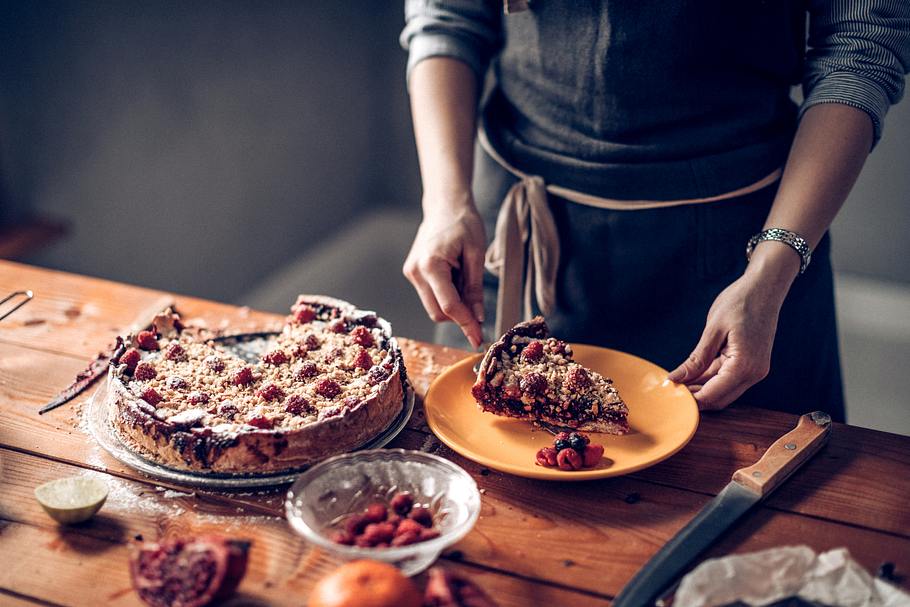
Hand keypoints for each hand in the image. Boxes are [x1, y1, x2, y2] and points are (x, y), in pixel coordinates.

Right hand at [403, 197, 485, 347]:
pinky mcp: (413, 274)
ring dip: (453, 305)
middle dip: (459, 315)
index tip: (479, 338)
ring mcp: (411, 273)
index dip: (465, 324)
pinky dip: (447, 296)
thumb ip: (475, 289)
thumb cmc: (463, 224)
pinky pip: (431, 296)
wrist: (445, 205)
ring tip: (466, 280)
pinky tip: (456, 278)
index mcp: (430, 265)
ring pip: (434, 307)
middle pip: (438, 312)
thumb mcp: (476, 255)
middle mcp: (416, 272)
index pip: (449, 305)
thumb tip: (478, 318)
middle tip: (479, 307)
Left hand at [668, 245, 797, 409]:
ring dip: (701, 389)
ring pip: (723, 391)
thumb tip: (677, 378)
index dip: (689, 400)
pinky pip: (727, 379)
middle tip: (669, 391)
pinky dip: (710, 379)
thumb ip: (696, 359)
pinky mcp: (751, 364)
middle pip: (719, 399)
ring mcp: (755, 370)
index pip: (713, 395)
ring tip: (677, 382)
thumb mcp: (713, 330)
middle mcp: (754, 373)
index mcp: (744, 366)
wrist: (765, 287)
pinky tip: (691, 375)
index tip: (669, 396)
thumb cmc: (741, 302)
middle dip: (694, 398)